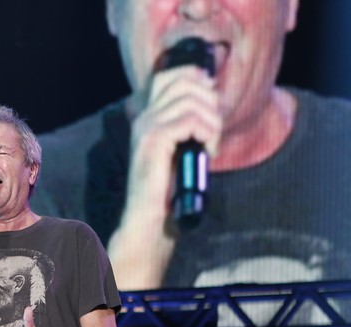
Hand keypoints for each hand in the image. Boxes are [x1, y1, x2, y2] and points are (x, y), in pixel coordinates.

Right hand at [108, 66, 222, 288]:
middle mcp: (144, 117)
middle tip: (212, 130)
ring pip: (192, 100)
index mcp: (149, 116)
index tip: (210, 101)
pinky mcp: (153, 141)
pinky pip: (190, 120)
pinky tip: (205, 151)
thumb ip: (191, 122)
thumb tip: (212, 96)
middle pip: (185, 82)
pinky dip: (206, 133)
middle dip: (210, 101)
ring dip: (211, 121)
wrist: (151, 219)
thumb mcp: (182, 148)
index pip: (170, 75)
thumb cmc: (169, 189)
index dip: (196, 78)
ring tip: (209, 144)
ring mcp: (147, 127)